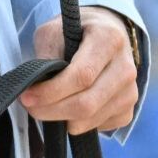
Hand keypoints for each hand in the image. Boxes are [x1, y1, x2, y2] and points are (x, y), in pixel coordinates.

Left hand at [20, 6, 137, 134]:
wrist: (105, 35)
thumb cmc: (75, 32)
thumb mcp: (54, 30)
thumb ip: (46, 54)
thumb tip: (37, 85)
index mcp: (109, 38)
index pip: (82, 75)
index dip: (52, 91)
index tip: (27, 96)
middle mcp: (126, 67)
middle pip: (87, 103)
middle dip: (52, 110)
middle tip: (30, 107)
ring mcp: (130, 91)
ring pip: (91, 119)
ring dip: (61, 119)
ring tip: (44, 106)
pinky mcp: (127, 110)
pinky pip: (98, 126)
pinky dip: (77, 123)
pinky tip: (68, 106)